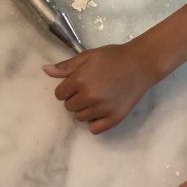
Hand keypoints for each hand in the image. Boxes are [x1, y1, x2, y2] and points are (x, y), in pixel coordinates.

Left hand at [42, 40, 157, 133]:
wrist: (141, 64)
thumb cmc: (113, 58)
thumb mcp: (87, 57)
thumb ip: (66, 67)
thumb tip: (45, 70)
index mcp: (80, 80)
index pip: (59, 94)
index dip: (67, 88)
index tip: (79, 83)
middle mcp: (89, 96)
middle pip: (69, 107)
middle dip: (76, 99)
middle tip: (91, 89)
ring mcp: (102, 109)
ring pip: (80, 118)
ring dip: (85, 110)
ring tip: (98, 98)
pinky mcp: (113, 118)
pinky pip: (94, 129)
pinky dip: (95, 122)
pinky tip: (101, 111)